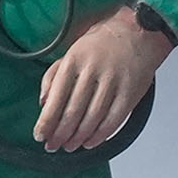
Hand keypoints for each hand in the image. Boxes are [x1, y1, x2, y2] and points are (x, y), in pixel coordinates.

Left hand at [35, 6, 174, 154]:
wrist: (137, 32)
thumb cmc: (100, 45)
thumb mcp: (71, 53)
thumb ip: (53, 76)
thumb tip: (42, 102)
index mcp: (74, 60)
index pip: (56, 97)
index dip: (46, 121)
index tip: (40, 135)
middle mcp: (93, 70)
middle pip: (73, 111)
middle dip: (60, 134)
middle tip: (53, 146)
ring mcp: (113, 81)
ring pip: (92, 118)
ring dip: (78, 137)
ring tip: (69, 146)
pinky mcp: (130, 92)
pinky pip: (113, 120)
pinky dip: (100, 135)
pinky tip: (90, 142)